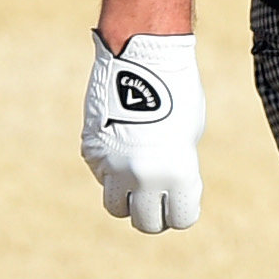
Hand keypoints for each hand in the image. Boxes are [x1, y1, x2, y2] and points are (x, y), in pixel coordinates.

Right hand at [82, 31, 205, 232]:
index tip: (178, 201)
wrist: (141, 55)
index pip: (180, 219)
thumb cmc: (176, 90)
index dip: (181, 211)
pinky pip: (102, 176)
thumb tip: (163, 187)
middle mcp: (144, 176)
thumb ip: (176, 166)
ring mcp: (114, 166)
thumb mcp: (187, 133)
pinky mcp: (92, 152)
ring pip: (116, 207)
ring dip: (127, 198)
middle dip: (153, 213)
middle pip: (146, 222)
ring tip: (134, 180)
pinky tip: (121, 146)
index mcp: (177, 173)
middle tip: (155, 199)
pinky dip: (111, 170)